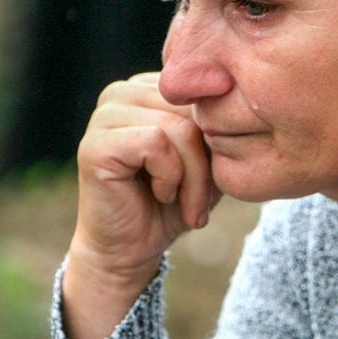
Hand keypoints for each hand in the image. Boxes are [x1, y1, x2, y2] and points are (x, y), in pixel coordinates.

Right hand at [62, 72, 219, 338]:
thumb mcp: (210, 159)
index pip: (205, 94)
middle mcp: (123, 92)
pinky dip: (170, 176)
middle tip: (202, 201)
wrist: (131, 250)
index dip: (218, 138)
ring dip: (193, 175)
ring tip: (187, 203)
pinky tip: (161, 194)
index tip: (217, 178)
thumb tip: (240, 102)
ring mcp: (105, 115)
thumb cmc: (173, 203)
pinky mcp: (96, 143)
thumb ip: (220, 126)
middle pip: (194, 110)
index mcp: (149, 88)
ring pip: (179, 127)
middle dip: (208, 161)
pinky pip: (156, 142)